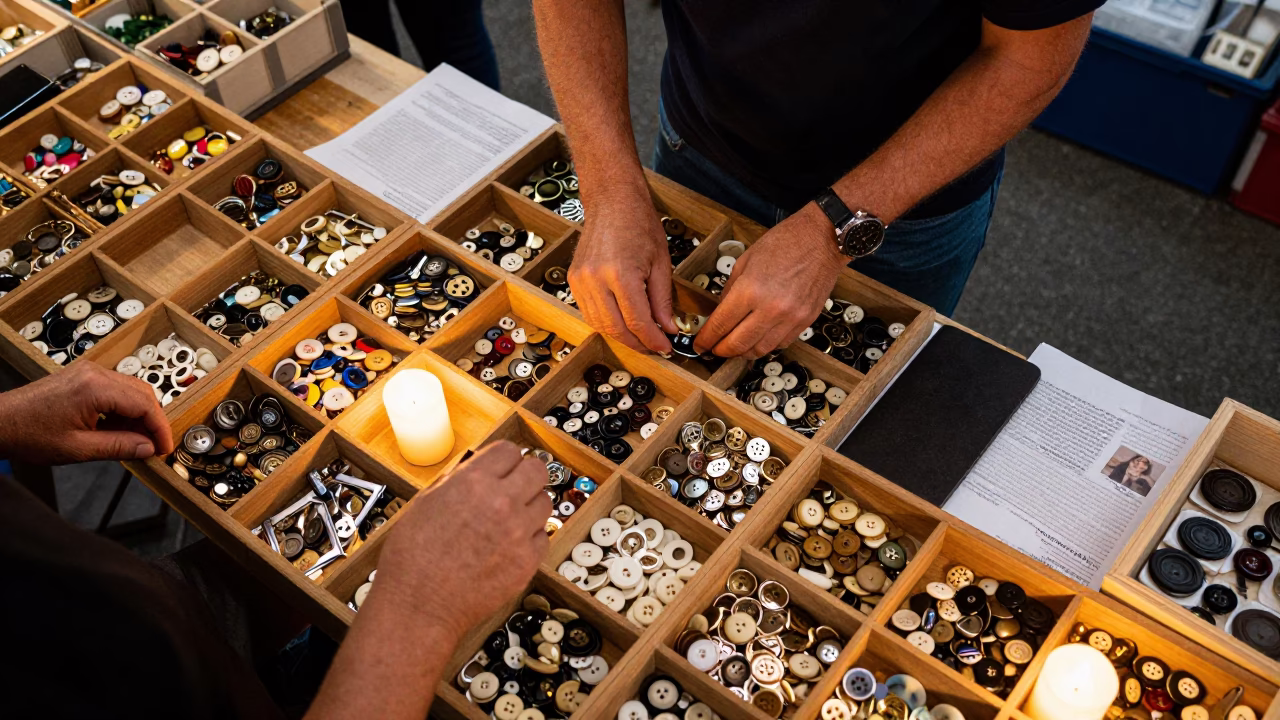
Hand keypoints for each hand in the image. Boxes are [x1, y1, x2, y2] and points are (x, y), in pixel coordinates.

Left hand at [0, 361, 172, 463]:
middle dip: (152, 421)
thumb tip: (148, 448)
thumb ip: (119, 447)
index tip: (164, 447)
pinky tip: (117, 429)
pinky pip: (115, 389)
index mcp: (95, 388)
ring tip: (134, 441)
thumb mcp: (78, 449)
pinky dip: (122, 409)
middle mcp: (94, 374)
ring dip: (138, 415)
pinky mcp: (82, 377)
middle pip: (142, 393)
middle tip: (153, 446)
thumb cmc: (28, 433)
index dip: (159, 428)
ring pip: (131, 390)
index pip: (144, 404)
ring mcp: (88, 373)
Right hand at [367, 441, 550, 639]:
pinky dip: (529, 540)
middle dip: (525, 476)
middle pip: (537, 470)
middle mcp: (501, 502)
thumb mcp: (426, 502)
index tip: (503, 468)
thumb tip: (478, 470)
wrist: (419, 605)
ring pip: (544, 503)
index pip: (509, 450)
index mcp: (473, 482)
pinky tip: (508, 547)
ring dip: (529, 507)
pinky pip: (542, 538)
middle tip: (515, 488)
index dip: (504, 460)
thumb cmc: (413, 559)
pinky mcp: (527, 561)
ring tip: (508, 522)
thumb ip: (459, 482)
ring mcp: (518, 533)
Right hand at [568, 187, 678, 353]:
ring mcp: (580, 280)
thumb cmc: (639, 223)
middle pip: (616, 329)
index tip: (666, 347)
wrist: (612, 200)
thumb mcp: (661, 263)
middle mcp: (595, 279)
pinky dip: (606, 324)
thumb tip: (668, 329)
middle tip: (655, 347)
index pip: (638, 321)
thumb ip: (663, 301)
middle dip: (638, 343)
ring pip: (600, 325)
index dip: (653, 340)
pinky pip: (589, 313)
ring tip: (641, 338)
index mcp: (621, 274)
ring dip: (621, 337)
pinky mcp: (573, 280)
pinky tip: (622, 324)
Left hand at [695, 203, 846, 357]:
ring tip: (736, 347)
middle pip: (738, 344)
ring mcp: (790, 318)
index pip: (720, 325)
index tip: (700, 344)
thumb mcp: (745, 261)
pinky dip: (766, 345)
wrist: (822, 239)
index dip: (706, 339)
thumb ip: (730, 290)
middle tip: (714, 349)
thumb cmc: (784, 243)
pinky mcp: (805, 321)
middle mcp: (770, 308)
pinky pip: (781, 344)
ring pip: (760, 350)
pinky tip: (759, 339)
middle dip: (721, 350)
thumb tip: (720, 314)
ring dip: (743, 352)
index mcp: (750, 290)